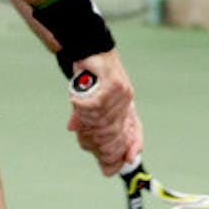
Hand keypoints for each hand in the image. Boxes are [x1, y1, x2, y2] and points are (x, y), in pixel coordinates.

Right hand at [65, 50, 142, 174]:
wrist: (88, 46)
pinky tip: (75, 100)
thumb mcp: (87, 96)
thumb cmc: (88, 71)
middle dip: (97, 139)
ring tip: (77, 106)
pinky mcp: (114, 84)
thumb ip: (84, 115)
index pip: (134, 131)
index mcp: (124, 106)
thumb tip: (73, 130)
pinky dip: (83, 105)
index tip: (123, 161)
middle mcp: (127, 101)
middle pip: (113, 132)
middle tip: (83, 135)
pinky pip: (95, 105)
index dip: (131, 146)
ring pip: (101, 119)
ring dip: (85, 116)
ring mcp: (123, 93)